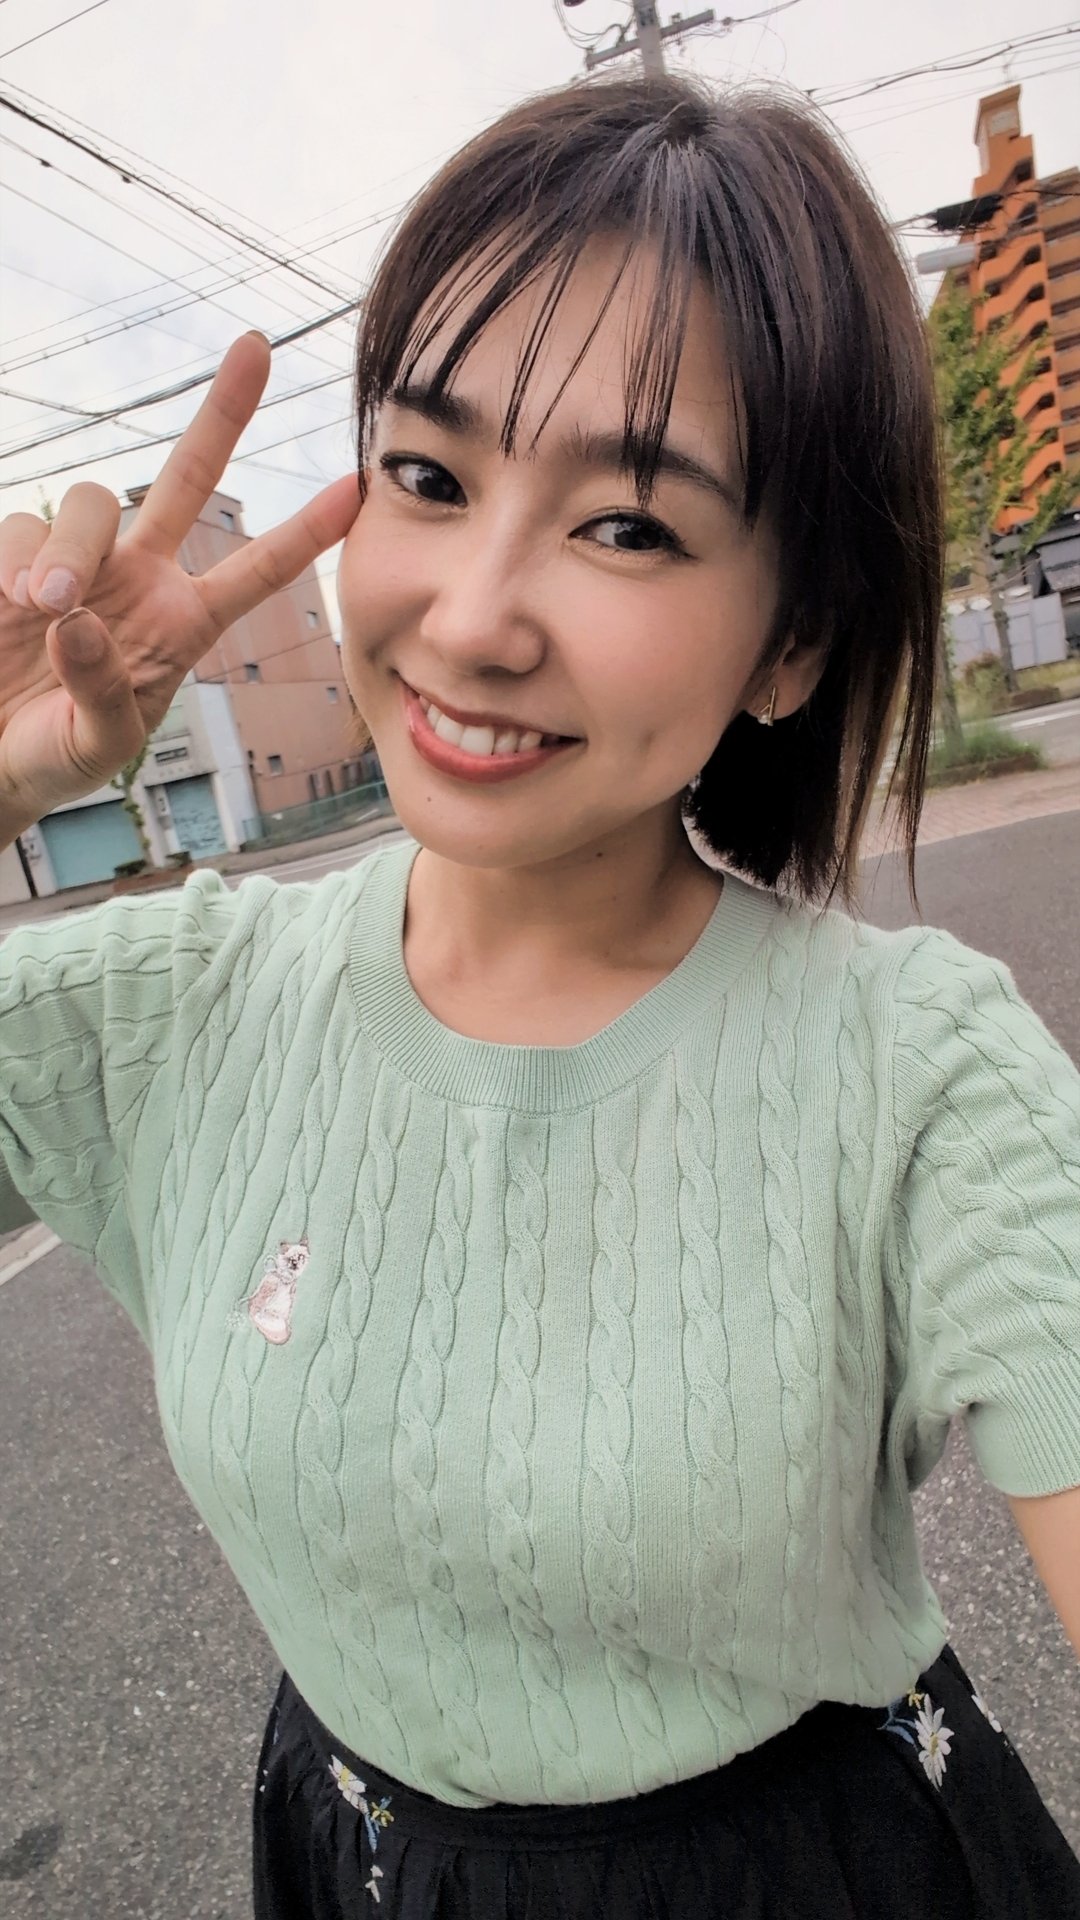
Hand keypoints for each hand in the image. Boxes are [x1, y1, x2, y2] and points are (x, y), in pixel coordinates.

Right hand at [0, 332, 360, 835]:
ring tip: (48, 605)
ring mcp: (78, 560)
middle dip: (225, 411)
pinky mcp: (15, 555)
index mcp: (182, 625)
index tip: (357, 486)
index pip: (255, 572)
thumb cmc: (56, 757)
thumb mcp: (100, 746)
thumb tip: (80, 620)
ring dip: (73, 545)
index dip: (304, 533)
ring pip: (91, 502)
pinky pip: (22, 523)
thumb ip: (106, 691)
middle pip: (190, 477)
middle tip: (256, 347)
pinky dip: (18, 556)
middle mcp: (138, 577)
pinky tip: (13, 601)